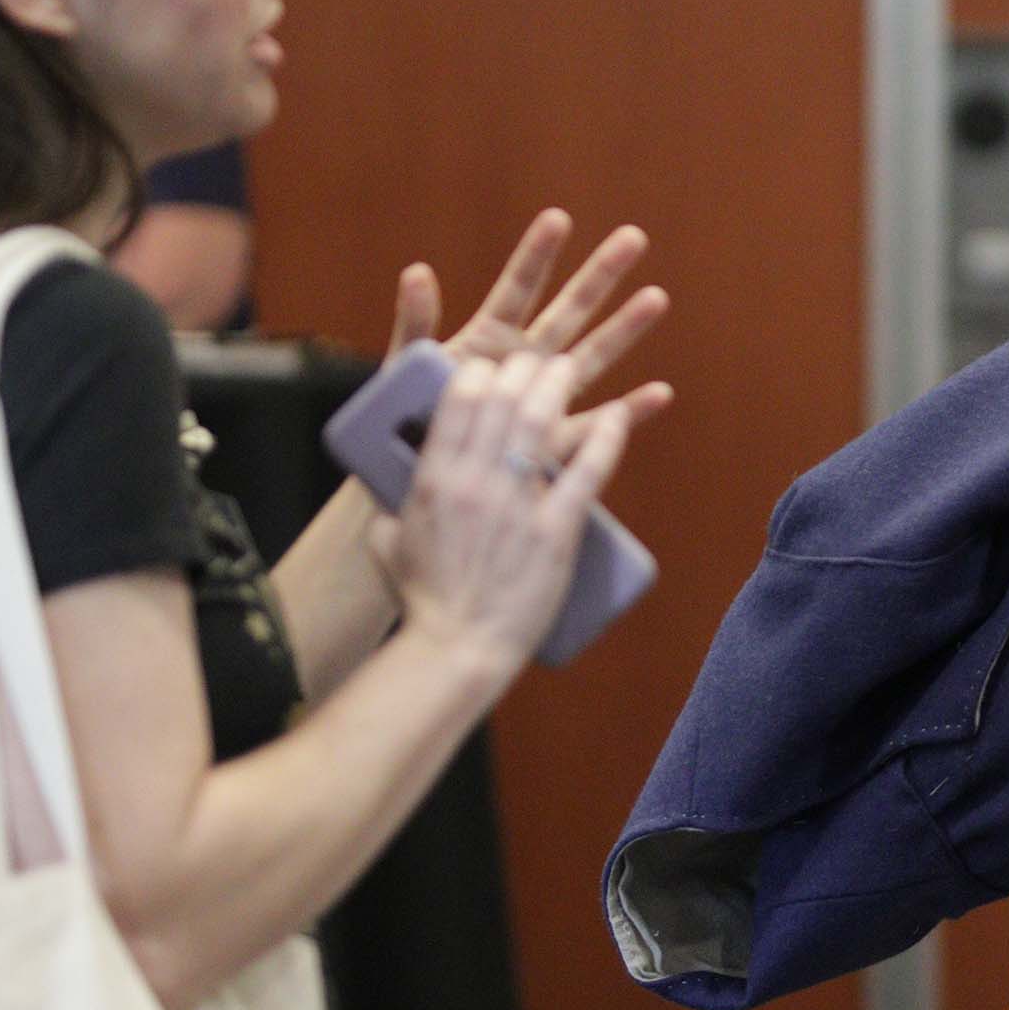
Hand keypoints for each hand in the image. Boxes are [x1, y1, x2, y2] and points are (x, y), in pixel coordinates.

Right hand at [371, 350, 629, 680]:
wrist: (456, 648)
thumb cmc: (424, 601)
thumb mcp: (388, 543)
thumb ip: (391, 507)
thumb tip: (391, 489)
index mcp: (432, 481)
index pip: (458, 402)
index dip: (480, 373)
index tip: (493, 367)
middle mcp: (474, 483)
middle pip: (504, 402)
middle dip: (523, 370)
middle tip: (539, 361)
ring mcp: (517, 505)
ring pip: (542, 424)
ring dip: (559, 387)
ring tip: (570, 369)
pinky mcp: (556, 530)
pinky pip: (588, 472)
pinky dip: (607, 438)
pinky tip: (620, 417)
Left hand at [388, 210, 675, 449]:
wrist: (409, 476)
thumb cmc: (401, 420)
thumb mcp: (403, 366)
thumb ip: (415, 323)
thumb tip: (416, 271)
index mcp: (488, 338)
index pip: (517, 288)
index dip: (537, 255)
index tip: (558, 219)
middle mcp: (523, 359)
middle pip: (569, 310)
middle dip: (600, 274)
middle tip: (632, 238)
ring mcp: (543, 397)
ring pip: (592, 356)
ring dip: (625, 329)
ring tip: (656, 297)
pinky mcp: (553, 441)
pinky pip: (596, 426)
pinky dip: (630, 413)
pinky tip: (660, 394)